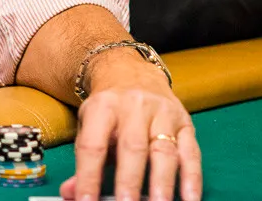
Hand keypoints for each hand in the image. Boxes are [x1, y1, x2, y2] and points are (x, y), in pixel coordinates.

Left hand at [60, 51, 201, 200]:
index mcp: (103, 107)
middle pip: (132, 147)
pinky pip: (191, 154)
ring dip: (162, 183)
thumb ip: (83, 162)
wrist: (131, 73)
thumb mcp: (88, 127)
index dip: (88, 176)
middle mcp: (134, 107)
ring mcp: (163, 114)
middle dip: (129, 182)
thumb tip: (70, 194)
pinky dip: (192, 179)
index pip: (93, 146)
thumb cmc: (108, 110)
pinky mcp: (185, 123)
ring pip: (164, 151)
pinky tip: (189, 199)